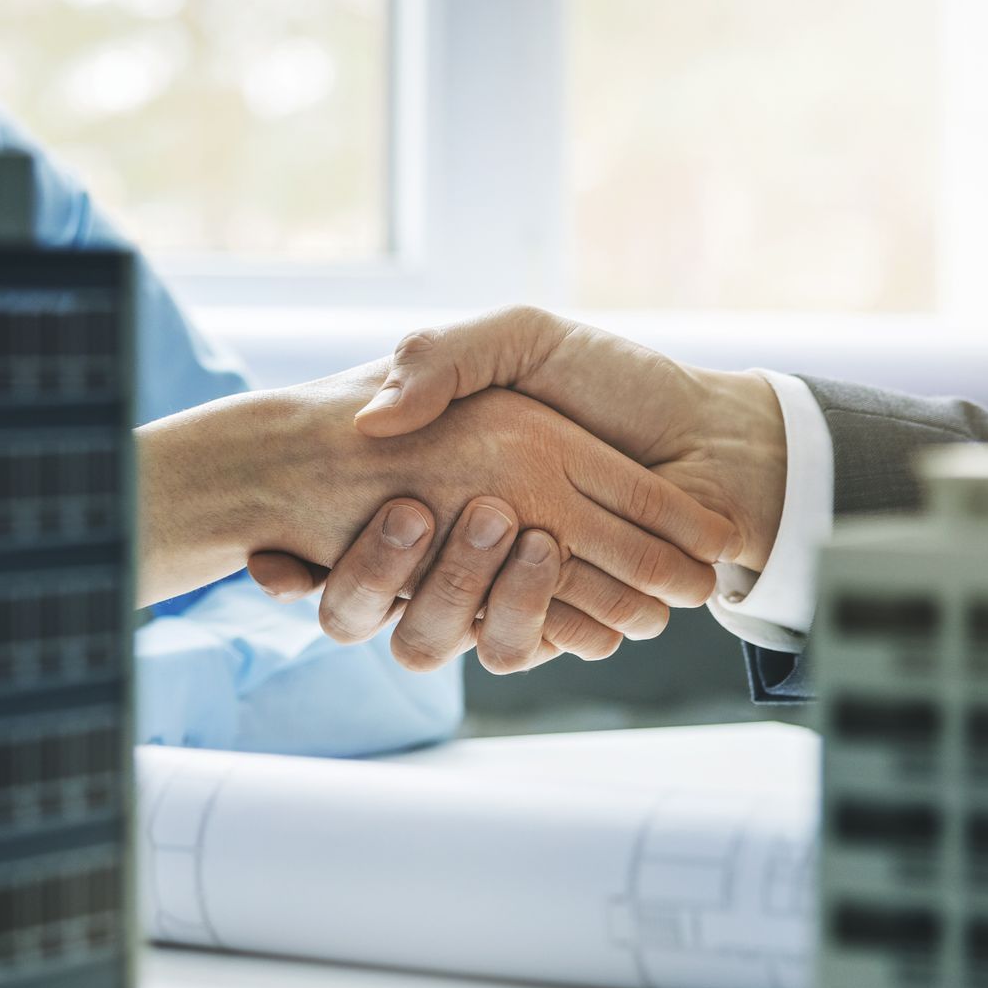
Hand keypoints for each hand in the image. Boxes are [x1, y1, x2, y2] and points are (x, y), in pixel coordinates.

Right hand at [136, 361, 735, 632]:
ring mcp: (500, 596)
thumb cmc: (615, 382)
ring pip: (434, 640)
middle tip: (415, 512)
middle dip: (377, 574)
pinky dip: (549, 616)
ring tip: (532, 534)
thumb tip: (370, 419)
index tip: (270, 560)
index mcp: (422, 492)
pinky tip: (568, 565)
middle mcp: (447, 556)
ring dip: (470, 592)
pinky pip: (526, 649)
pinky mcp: (559, 625)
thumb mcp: (521, 339)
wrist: (717, 439)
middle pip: (361, 611)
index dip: (286, 566)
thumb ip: (440, 359)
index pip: (326, 546)